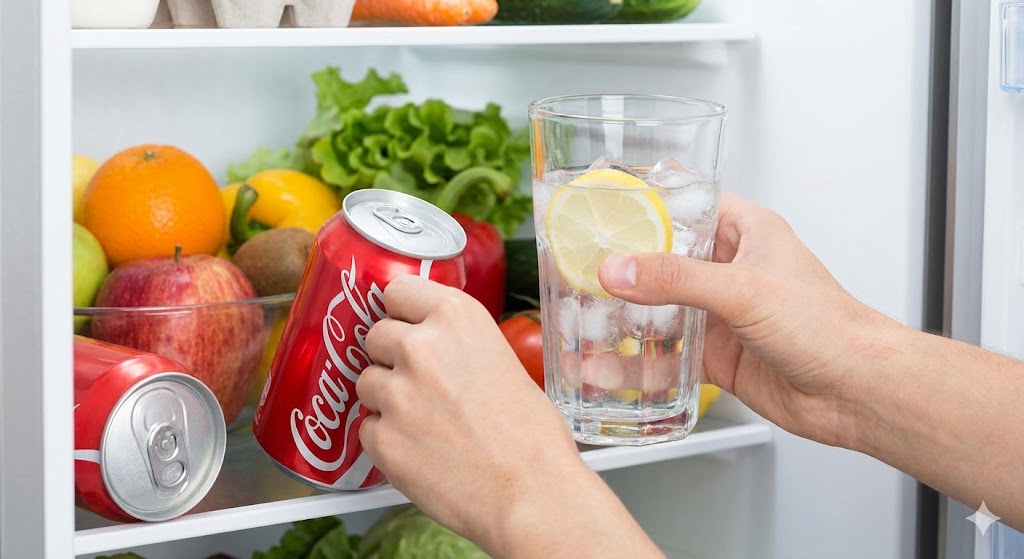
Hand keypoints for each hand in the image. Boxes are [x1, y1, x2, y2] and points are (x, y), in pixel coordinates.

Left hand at [357, 276, 661, 557]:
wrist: (531, 492)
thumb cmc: (532, 436)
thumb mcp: (504, 361)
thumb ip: (460, 345)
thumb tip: (439, 348)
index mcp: (456, 318)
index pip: (397, 289)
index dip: (403, 312)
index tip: (406, 324)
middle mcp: (419, 346)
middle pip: (375, 335)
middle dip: (391, 357)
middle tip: (420, 383)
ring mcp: (396, 392)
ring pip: (366, 383)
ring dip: (386, 399)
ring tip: (426, 422)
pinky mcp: (382, 438)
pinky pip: (368, 430)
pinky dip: (387, 440)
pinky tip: (421, 450)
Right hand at [599, 192, 902, 447]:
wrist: (856, 391)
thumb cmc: (829, 328)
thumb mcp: (745, 291)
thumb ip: (677, 280)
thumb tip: (620, 270)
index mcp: (746, 231)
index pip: (686, 199)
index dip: (645, 196)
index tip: (604, 198)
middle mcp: (729, 267)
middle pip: (663, 255)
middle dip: (622, 261)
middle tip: (579, 261)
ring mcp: (720, 312)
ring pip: (660, 307)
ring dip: (625, 314)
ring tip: (583, 314)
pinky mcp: (716, 353)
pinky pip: (667, 354)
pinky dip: (639, 362)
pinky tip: (611, 367)